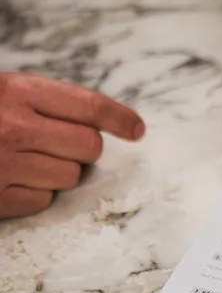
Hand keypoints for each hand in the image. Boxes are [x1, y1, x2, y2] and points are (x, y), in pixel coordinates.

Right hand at [0, 72, 144, 218]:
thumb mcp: (4, 91)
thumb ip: (46, 103)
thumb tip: (98, 122)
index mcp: (18, 92)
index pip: (89, 106)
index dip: (120, 119)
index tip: (137, 129)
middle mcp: (15, 128)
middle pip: (89, 145)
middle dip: (83, 148)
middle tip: (56, 143)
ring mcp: (5, 165)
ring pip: (70, 176)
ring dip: (58, 171)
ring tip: (27, 159)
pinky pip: (43, 201)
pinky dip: (34, 193)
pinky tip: (12, 178)